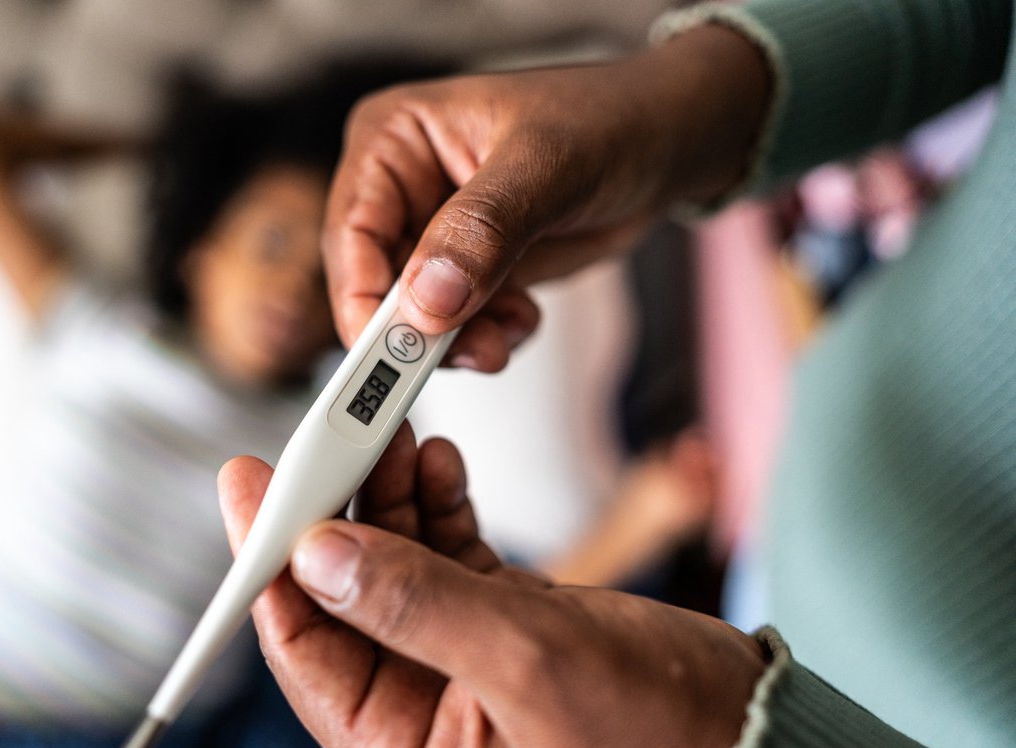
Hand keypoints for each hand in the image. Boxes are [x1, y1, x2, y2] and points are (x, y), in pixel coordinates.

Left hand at [218, 425, 766, 747]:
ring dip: (391, 501)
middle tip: (329, 431)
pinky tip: (437, 464)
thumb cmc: (665, 745)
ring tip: (396, 432)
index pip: (307, 653)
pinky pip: (449, 567)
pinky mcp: (504, 640)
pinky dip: (441, 513)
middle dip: (336, 514)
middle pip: (346, 602)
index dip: (270, 563)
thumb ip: (416, 605)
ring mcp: (462, 677)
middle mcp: (422, 723)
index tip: (251, 481)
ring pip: (396, 573)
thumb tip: (314, 553)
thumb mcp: (530, 667)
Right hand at [323, 25, 769, 370]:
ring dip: (461, 339)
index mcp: (394, 139)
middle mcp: (402, 188)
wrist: (669, 143)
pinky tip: (524, 314)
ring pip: (416, 317)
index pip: (352, 230)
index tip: (392, 351)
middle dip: (422, 329)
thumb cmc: (610, 120)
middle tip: (471, 350)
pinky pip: (457, 327)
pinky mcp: (468, 271)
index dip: (364, 297)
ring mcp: (434, 235)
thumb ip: (483, 231)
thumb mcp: (546, 166)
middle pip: (377, 283)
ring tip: (510, 328)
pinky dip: (488, 336)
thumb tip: (427, 300)